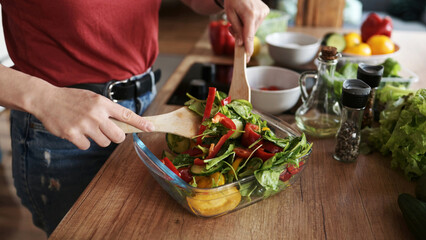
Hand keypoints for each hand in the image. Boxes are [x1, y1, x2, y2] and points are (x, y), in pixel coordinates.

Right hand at [34, 87, 154, 149]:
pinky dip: (83, 142)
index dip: (140, 123)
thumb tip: (123, 123)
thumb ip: (107, 109)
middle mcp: (96, 114)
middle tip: (107, 132)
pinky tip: (76, 132)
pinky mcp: (73, 134)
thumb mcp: (93, 99)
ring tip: (87, 128)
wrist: (46, 99)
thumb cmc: (72, 99)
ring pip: (104, 143)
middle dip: (115, 137)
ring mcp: (84, 125)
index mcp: (102, 103)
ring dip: (98, 139)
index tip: (151, 128)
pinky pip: (87, 146)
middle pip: (118, 136)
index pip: (126, 115)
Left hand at [223, 0, 268, 58]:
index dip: (248, 46)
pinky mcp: (266, 11)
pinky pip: (256, 24)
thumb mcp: (230, 14)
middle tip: (232, 29)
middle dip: (241, 35)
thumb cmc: (233, 0)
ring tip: (239, 19)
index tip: (248, 55)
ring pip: (253, 30)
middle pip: (250, 33)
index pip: (249, 34)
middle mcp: (259, 13)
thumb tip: (240, 43)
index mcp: (250, 14)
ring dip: (245, 29)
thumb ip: (236, 29)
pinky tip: (246, 16)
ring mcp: (264, 12)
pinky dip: (250, 24)